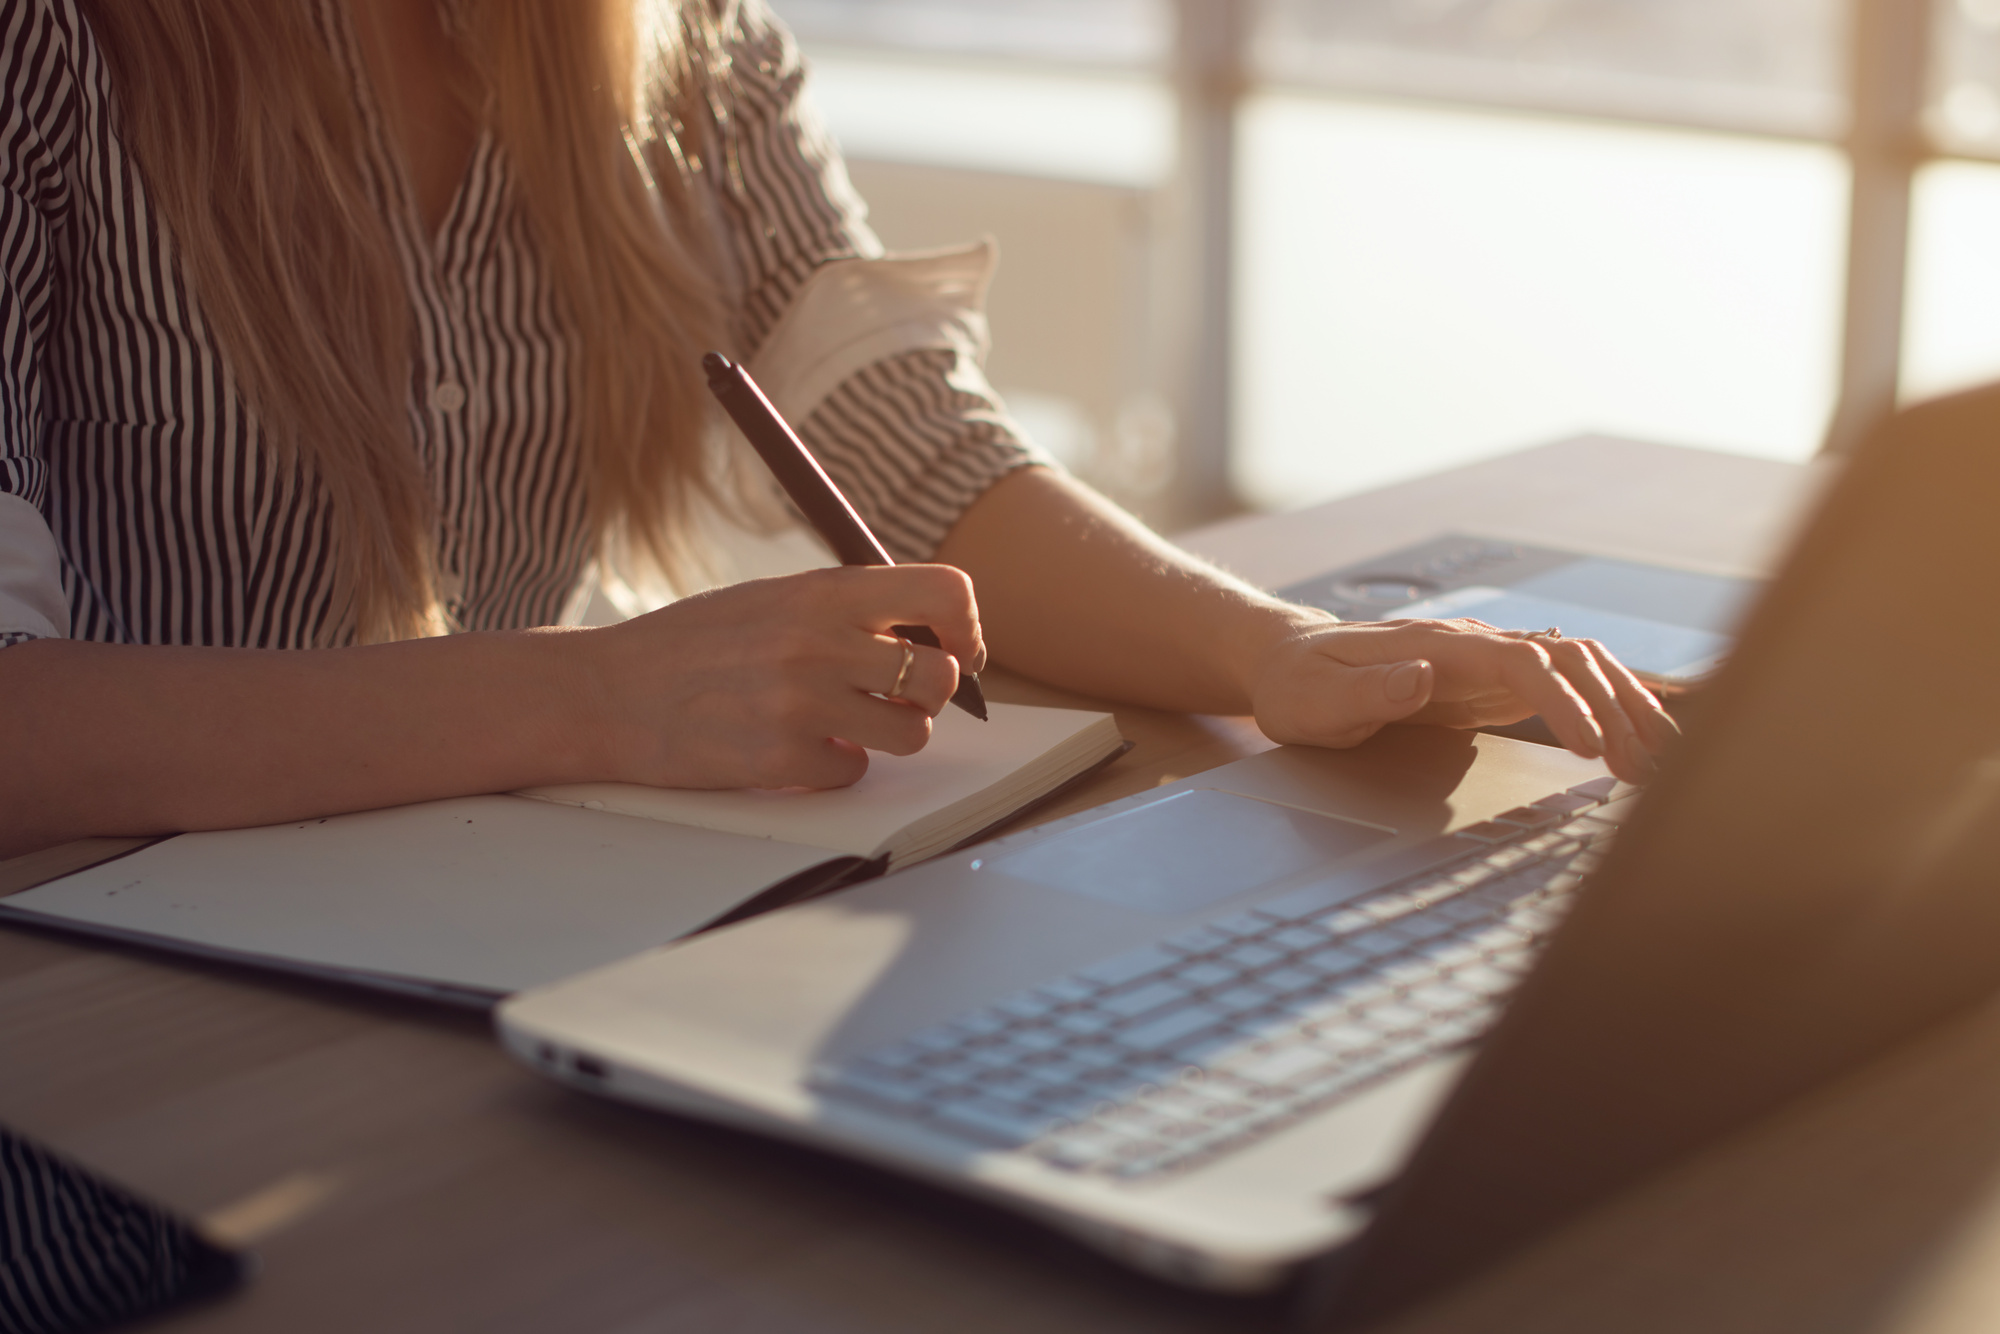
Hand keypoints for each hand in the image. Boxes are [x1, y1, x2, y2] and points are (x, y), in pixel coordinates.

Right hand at [572, 565, 982, 789]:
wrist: (609, 692)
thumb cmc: (696, 644)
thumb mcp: (774, 597)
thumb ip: (847, 609)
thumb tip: (930, 634)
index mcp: (825, 591)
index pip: (945, 593)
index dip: (966, 628)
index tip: (955, 650)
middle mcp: (821, 641)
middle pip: (941, 677)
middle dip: (927, 696)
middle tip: (891, 698)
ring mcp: (802, 702)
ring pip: (913, 733)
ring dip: (889, 736)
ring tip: (844, 723)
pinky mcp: (782, 759)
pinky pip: (854, 772)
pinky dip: (833, 767)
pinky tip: (794, 747)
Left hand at [1245, 614, 1678, 783]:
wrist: (1290, 661)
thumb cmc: (1299, 685)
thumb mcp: (1316, 698)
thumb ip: (1369, 690)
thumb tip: (1422, 677)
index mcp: (1437, 647)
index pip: (1523, 663)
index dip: (1564, 702)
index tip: (1593, 747)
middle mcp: (1474, 645)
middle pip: (1570, 658)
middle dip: (1618, 708)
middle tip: (1649, 770)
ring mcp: (1487, 662)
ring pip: (1578, 666)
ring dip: (1625, 705)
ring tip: (1662, 759)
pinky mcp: (1491, 684)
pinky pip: (1565, 684)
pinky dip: (1609, 703)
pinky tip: (1642, 732)